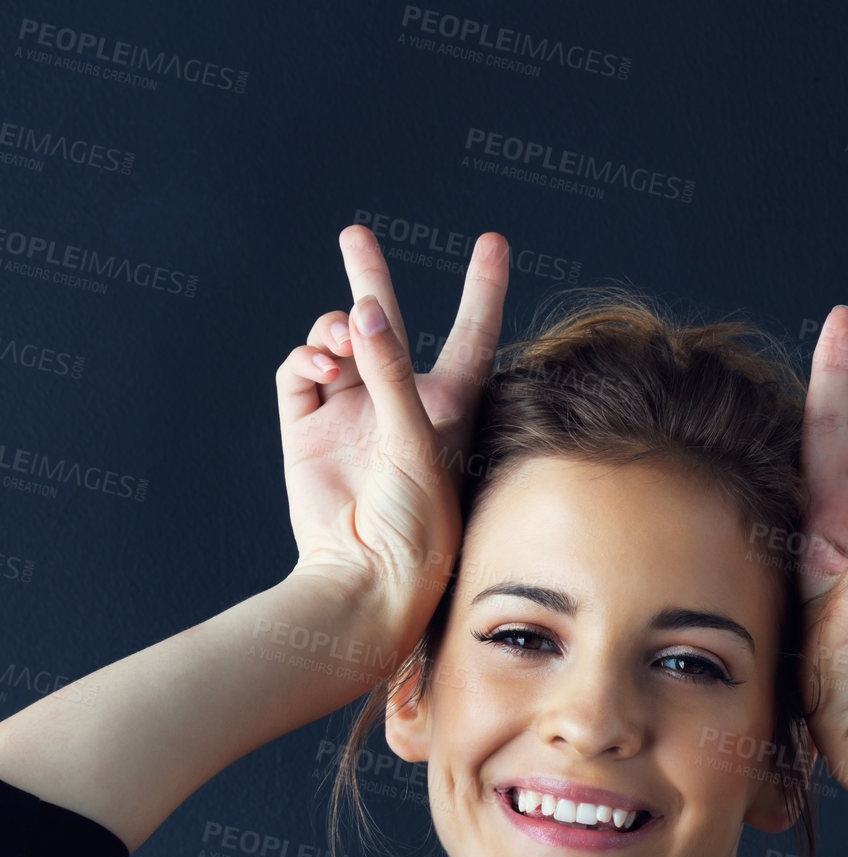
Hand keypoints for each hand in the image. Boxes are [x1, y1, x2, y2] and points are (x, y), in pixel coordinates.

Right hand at [275, 223, 509, 631]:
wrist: (367, 575)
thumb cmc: (417, 522)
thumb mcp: (417, 441)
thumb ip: (392, 374)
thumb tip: (370, 312)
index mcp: (447, 408)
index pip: (470, 335)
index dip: (482, 289)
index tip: (492, 242)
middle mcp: (397, 405)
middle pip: (387, 324)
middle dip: (369, 277)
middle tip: (353, 236)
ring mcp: (349, 416)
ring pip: (337, 343)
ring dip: (336, 330)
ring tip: (343, 342)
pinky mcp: (306, 430)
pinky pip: (299, 374)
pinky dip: (305, 359)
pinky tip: (321, 366)